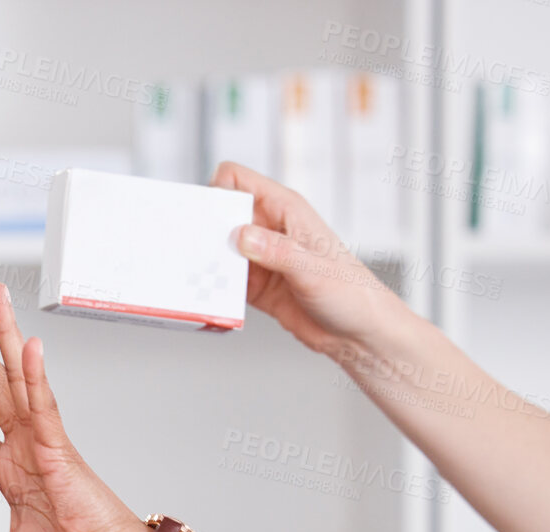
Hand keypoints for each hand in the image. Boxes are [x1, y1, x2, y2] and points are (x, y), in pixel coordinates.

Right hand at [210, 161, 408, 354]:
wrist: (357, 332)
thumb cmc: (350, 292)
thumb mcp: (313, 268)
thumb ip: (277, 251)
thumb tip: (241, 236)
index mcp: (285, 210)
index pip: (237, 181)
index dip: (217, 192)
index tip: (206, 218)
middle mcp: (269, 229)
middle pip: (221, 214)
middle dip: (203, 228)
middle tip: (192, 249)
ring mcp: (259, 258)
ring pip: (218, 248)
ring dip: (206, 260)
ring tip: (195, 276)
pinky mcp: (254, 286)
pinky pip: (223, 280)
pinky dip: (213, 286)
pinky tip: (210, 296)